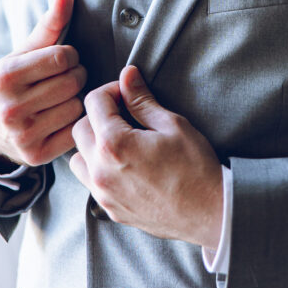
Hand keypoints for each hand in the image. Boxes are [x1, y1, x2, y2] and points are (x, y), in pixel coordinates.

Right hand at [0, 0, 85, 167]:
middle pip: (72, 82)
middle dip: (75, 75)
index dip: (70, 56)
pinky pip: (76, 130)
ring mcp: (23, 135)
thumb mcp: (24, 51)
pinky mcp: (36, 155)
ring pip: (76, 105)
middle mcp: (10, 107)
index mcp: (5, 76)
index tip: (63, 60)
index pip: (63, 57)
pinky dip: (75, 121)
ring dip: (76, 98)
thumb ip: (49, 23)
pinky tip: (63, 116)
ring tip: (63, 96)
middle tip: (65, 78)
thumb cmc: (13, 81)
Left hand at [70, 66, 222, 248]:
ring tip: (121, 141)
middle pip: (79, 128)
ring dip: (93, 144)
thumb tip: (127, 75)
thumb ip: (142, 100)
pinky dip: (98, 169)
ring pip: (78, 158)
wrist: (209, 212)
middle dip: (99, 115)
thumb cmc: (195, 167)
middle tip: (126, 114)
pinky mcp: (110, 209)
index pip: (93, 102)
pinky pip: (90, 182)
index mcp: (114, 144)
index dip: (112, 90)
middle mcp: (100, 170)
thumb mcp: (172, 124)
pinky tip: (125, 165)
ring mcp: (103, 193)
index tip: (128, 94)